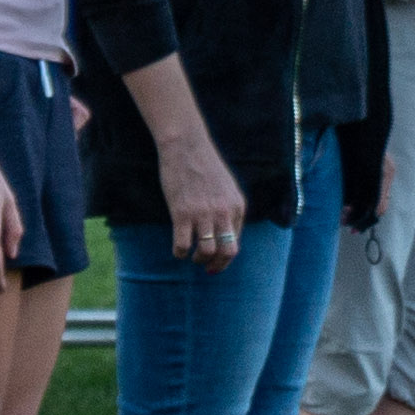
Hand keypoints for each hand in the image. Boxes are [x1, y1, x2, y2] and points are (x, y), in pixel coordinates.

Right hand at [158, 131, 246, 268]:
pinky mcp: (182, 213)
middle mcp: (223, 213)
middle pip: (228, 252)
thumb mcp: (227, 187)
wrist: (186, 146)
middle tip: (207, 267)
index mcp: (237, 207)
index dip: (225, 257)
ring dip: (199, 259)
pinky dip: (180, 253)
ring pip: (206, 252)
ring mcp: (203, 214)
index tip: (215, 262)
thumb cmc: (204, 165)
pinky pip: (183, 245)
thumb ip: (229, 209)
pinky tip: (177, 249)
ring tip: (191, 256)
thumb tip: (224, 234)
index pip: (236, 242)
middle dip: (217, 265)